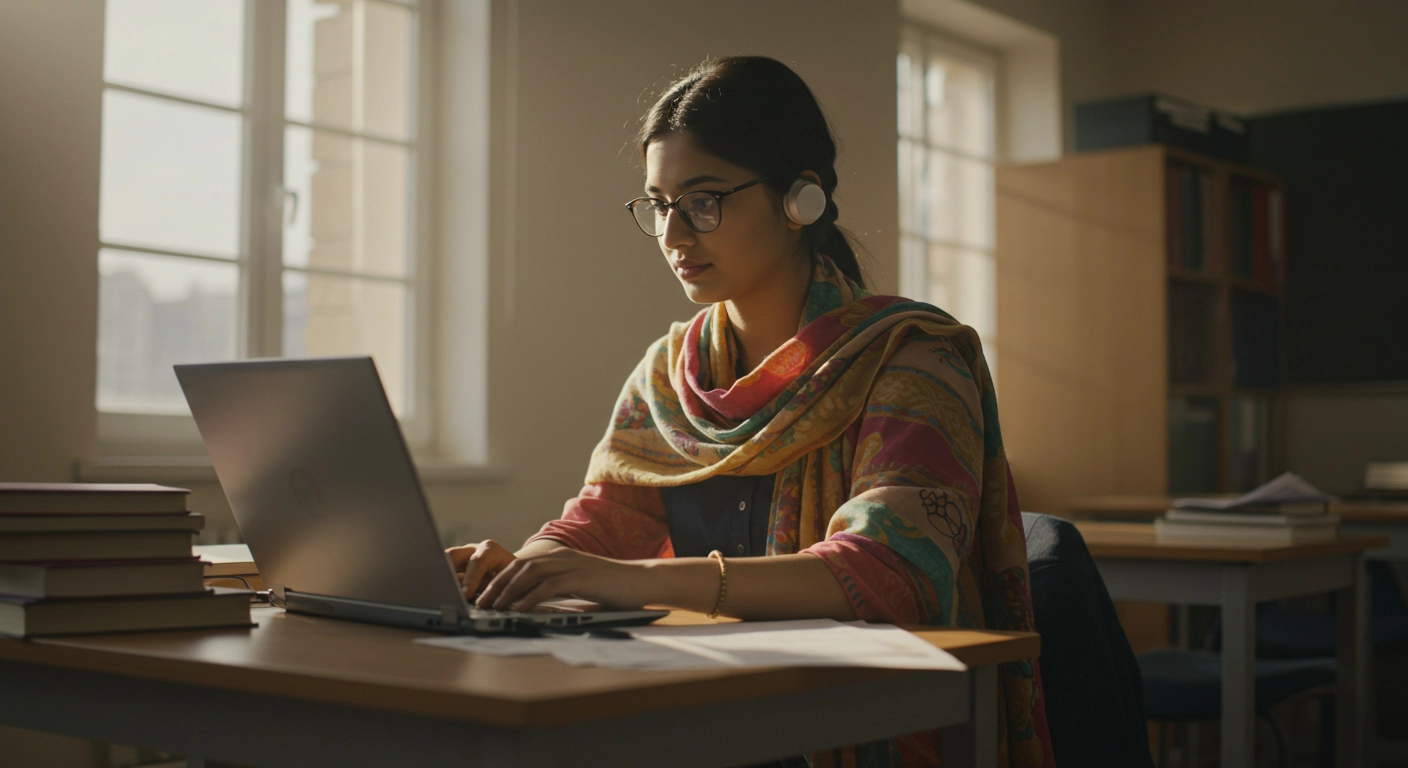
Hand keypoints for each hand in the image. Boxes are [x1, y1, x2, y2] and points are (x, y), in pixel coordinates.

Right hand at [445, 539, 516, 598]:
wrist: (512, 576)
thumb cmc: (513, 581)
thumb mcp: (508, 585)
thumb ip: (495, 590)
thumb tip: (482, 603)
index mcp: (491, 551)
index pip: (478, 560)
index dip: (471, 578)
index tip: (466, 595)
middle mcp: (473, 550)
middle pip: (453, 555)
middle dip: (447, 572)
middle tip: (445, 590)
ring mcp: (461, 557)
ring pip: (442, 562)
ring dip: (439, 576)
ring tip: (438, 592)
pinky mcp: (452, 567)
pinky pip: (441, 572)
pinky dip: (439, 582)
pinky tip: (438, 594)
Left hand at [475, 548, 652, 611]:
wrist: (642, 581)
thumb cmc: (613, 588)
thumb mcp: (580, 585)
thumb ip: (558, 588)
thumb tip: (532, 603)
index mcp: (560, 556)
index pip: (521, 563)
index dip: (500, 578)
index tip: (485, 595)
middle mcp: (561, 557)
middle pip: (519, 566)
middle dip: (497, 585)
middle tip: (481, 603)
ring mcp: (571, 565)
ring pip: (529, 574)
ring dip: (508, 591)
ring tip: (493, 607)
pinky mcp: (580, 578)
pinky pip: (548, 587)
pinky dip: (530, 598)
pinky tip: (518, 610)